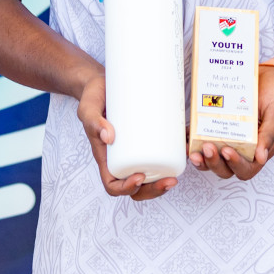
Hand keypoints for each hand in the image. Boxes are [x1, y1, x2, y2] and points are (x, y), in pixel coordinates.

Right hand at [77, 71, 178, 200]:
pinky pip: (159, 155)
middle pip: (137, 186)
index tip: (140, 177)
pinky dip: (173, 158)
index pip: (113, 184)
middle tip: (170, 181)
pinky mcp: (147, 138)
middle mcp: (121, 158)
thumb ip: (94, 121)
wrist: (101, 83)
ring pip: (150, 175)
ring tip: (180, 172)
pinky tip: (185, 152)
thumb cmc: (92, 98)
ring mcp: (135, 150)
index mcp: (105, 158)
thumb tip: (109, 137)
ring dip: (165, 180)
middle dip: (154, 190)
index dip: (126, 188)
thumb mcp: (88, 109)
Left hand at [189, 65, 273, 179]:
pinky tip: (186, 135)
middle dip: (214, 162)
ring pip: (212, 157)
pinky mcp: (218, 124)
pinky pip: (202, 137)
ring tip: (193, 150)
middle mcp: (243, 147)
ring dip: (201, 158)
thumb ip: (269, 135)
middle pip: (226, 168)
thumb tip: (260, 158)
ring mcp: (229, 136)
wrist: (272, 74)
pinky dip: (193, 139)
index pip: (247, 169)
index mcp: (260, 149)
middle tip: (208, 147)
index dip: (236, 165)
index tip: (228, 151)